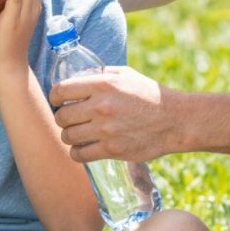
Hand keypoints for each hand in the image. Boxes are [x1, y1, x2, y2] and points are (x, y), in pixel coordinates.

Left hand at [50, 66, 177, 162]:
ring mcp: (105, 130)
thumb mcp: (125, 75)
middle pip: (61, 116)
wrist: (175, 120)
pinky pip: (80, 155)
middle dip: (62, 118)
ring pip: (67, 136)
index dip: (54, 97)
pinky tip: (83, 148)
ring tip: (77, 133)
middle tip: (70, 119)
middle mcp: (100, 107)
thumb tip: (76, 78)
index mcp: (102, 85)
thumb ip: (99, 76)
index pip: (60, 91)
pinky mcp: (112, 150)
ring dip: (69, 135)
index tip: (58, 101)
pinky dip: (77, 152)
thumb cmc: (149, 95)